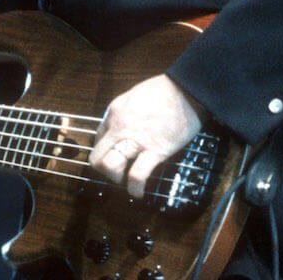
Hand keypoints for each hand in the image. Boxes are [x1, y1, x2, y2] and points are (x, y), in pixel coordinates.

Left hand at [88, 74, 204, 198]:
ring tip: (126, 181)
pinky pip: (137, 175)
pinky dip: (135, 188)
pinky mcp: (155, 151)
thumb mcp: (134, 96)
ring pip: (110, 166)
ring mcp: (136, 140)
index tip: (115, 154)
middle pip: (97, 157)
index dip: (106, 150)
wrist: (185, 90)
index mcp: (114, 112)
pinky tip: (138, 192)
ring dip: (116, 179)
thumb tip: (122, 127)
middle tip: (117, 171)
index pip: (98, 138)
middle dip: (104, 169)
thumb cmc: (163, 90)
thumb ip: (125, 113)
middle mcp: (119, 127)